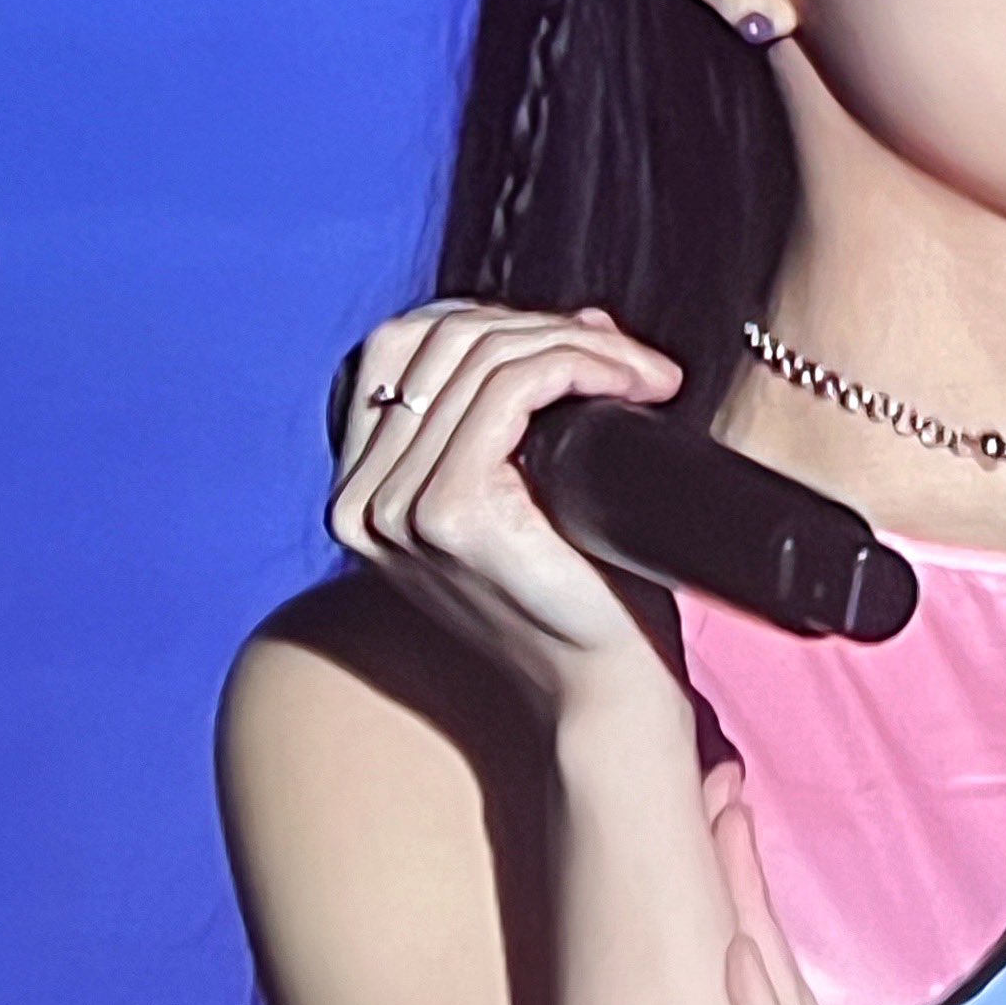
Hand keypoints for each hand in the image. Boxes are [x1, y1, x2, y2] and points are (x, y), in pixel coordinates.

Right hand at [325, 297, 687, 718]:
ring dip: (577, 343)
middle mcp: (360, 502)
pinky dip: (580, 364)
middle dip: (543, 326)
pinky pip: (512, 389)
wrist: (609, 686)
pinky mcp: (448, 513)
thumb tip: (580, 318)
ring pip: (480, 355)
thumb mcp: (537, 485)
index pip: (400, 347)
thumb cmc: (585, 592)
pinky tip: (633, 383)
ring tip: (645, 373)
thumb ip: (529, 407)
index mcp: (362, 493)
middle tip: (631, 359)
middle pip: (439, 340)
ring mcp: (395, 509)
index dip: (489, 319)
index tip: (576, 342)